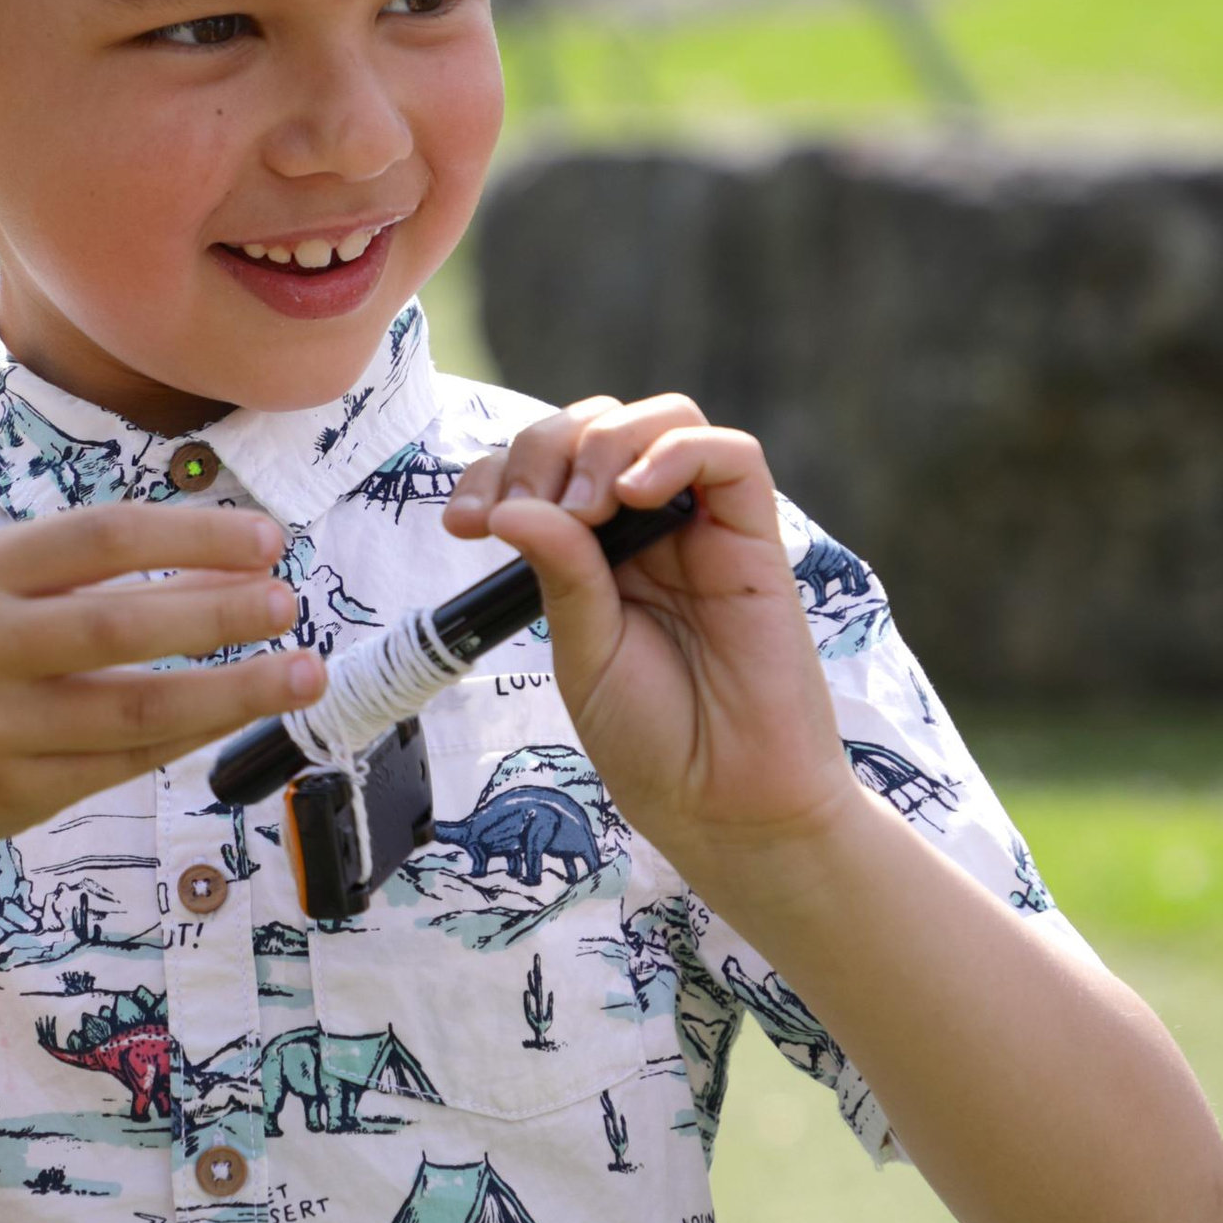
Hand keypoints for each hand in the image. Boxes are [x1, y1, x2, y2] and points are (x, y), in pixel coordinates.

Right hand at [0, 500, 323, 862]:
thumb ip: (74, 571)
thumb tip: (215, 558)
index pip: (100, 540)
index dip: (190, 536)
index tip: (266, 540)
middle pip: (119, 627)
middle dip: (219, 613)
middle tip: (290, 602)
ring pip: (135, 712)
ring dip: (232, 691)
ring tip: (303, 671)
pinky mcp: (18, 796)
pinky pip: (126, 765)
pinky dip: (192, 737)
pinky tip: (242, 715)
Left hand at [443, 395, 854, 878]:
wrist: (725, 803)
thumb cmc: (654, 738)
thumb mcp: (582, 652)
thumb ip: (559, 575)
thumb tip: (510, 507)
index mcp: (596, 553)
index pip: (546, 468)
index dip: (499, 471)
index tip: (466, 523)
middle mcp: (649, 528)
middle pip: (597, 426)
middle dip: (544, 449)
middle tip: (527, 509)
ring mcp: (703, 528)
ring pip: (664, 419)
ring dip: (608, 441)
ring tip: (586, 506)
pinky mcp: (756, 539)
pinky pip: (733, 457)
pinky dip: (678, 451)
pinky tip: (635, 494)